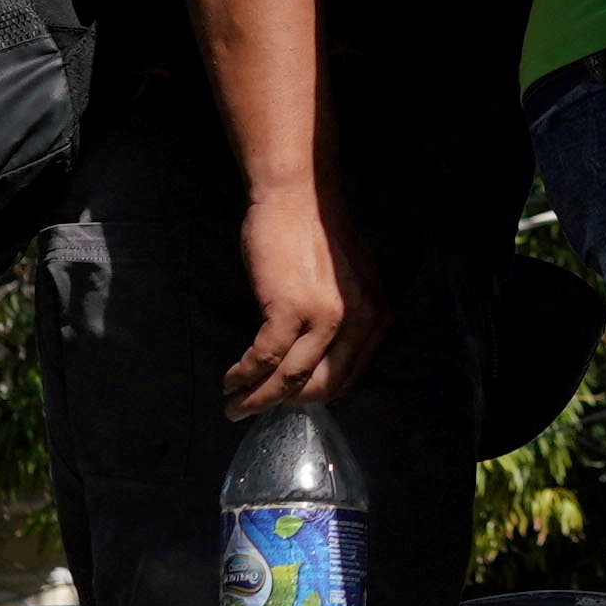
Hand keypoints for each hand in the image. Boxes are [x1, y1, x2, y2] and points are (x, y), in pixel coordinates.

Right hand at [225, 182, 355, 414]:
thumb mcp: (348, 282)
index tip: (288, 400)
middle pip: (322, 387)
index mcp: (375, 316)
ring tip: (235, 407)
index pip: (347, 376)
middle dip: (286, 404)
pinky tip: (231, 380)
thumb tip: (319, 357)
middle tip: (257, 409)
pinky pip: (265, 358)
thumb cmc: (314, 233)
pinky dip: (245, 375)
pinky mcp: (290, 309)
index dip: (314, 395)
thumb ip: (343, 319)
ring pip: (290, 380)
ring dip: (258, 399)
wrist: (296, 196)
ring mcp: (325, 318)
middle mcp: (358, 322)